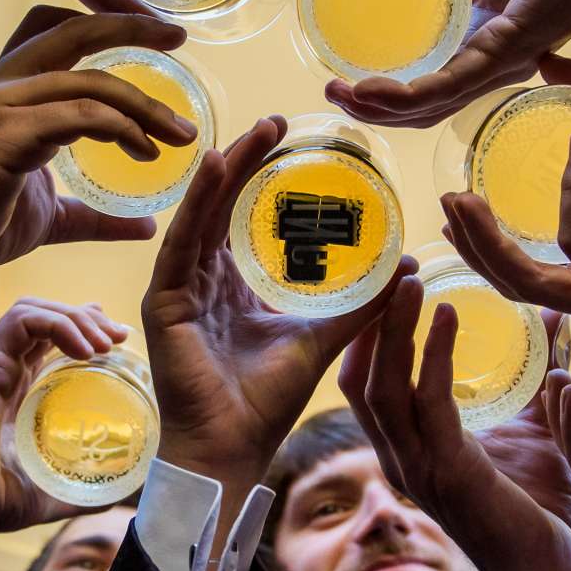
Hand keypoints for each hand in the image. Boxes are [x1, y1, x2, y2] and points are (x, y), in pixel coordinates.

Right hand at [0, 7, 195, 312]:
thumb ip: (92, 214)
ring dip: (143, 106)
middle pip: (75, 33)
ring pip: (88, 83)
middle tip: (178, 40)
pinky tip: (143, 150)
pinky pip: (77, 117)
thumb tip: (143, 225)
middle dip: (131, 28)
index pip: (56, 30)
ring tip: (179, 135)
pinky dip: (119, 128)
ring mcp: (1, 106)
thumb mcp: (47, 215)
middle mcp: (1, 84)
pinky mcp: (6, 136)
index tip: (153, 34)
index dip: (104, 22)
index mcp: (7, 89)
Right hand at [0, 298, 128, 532]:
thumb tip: (125, 494)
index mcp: (12, 388)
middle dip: (85, 318)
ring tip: (106, 343)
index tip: (117, 342)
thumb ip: (86, 487)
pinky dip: (58, 326)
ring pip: (32, 311)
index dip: (81, 329)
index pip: (46, 338)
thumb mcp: (53, 490)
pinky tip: (85, 350)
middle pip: (43, 317)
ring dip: (75, 318)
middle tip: (120, 337)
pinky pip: (21, 322)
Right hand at [145, 114, 411, 556]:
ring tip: (251, 134)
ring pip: (200, 217)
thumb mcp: (322, 339)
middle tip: (275, 122)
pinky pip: (182, 244)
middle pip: (219, 208)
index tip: (285, 138)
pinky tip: (214, 168)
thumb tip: (405, 268)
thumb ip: (358, 305)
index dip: (258, 177)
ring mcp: (177, 293)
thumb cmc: (267, 402)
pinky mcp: (164, 305)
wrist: (234, 447)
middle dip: (243, 162)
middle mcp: (199, 283)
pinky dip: (198, 204)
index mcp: (229, 289)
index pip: (239, 219)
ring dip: (224, 173)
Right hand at [339, 288, 570, 570]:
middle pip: (362, 380)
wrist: (556, 565)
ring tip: (414, 284)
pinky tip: (447, 319)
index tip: (394, 278)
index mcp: (408, 447)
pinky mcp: (448, 476)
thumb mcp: (538, 424)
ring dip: (394, 332)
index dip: (372, 329)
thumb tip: (556, 313)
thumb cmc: (539, 502)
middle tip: (397, 268)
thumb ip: (540, 373)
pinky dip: (433, 357)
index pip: (366, 381)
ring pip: (383, 391)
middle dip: (374, 322)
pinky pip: (428, 407)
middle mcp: (400, 458)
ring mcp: (418, 470)